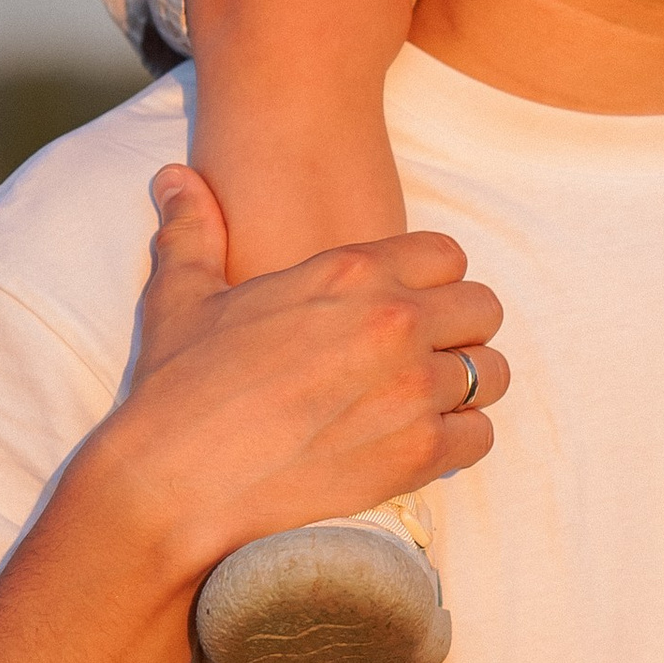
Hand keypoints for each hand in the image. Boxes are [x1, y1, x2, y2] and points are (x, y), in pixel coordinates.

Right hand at [93, 166, 508, 589]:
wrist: (173, 483)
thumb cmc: (175, 391)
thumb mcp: (182, 297)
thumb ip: (193, 232)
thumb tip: (176, 178)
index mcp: (348, 273)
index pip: (447, 254)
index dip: (433, 280)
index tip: (410, 306)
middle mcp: (393, 322)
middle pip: (482, 308)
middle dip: (460, 330)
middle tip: (424, 357)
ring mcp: (411, 388)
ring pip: (490, 372)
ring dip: (467, 386)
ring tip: (429, 402)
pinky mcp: (418, 453)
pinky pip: (479, 435)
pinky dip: (459, 441)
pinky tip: (423, 445)